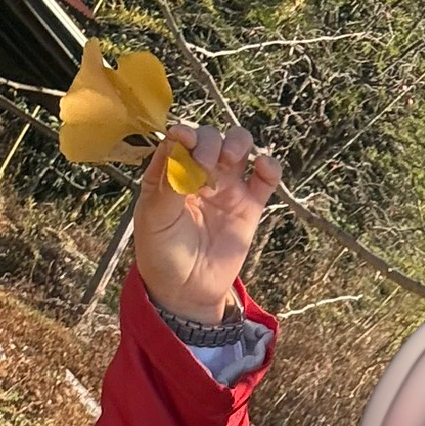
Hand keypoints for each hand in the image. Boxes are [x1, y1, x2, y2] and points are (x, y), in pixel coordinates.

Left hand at [134, 124, 281, 323]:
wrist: (188, 292)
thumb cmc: (163, 254)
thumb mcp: (155, 218)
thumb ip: (168, 183)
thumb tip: (182, 149)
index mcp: (170, 171)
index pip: (180, 138)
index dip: (186, 133)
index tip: (187, 140)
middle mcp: (199, 173)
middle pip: (211, 137)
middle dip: (211, 141)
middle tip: (207, 163)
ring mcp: (226, 187)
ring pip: (239, 146)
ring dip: (238, 142)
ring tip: (231, 159)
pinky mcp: (250, 205)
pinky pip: (265, 177)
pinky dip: (269, 165)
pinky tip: (263, 168)